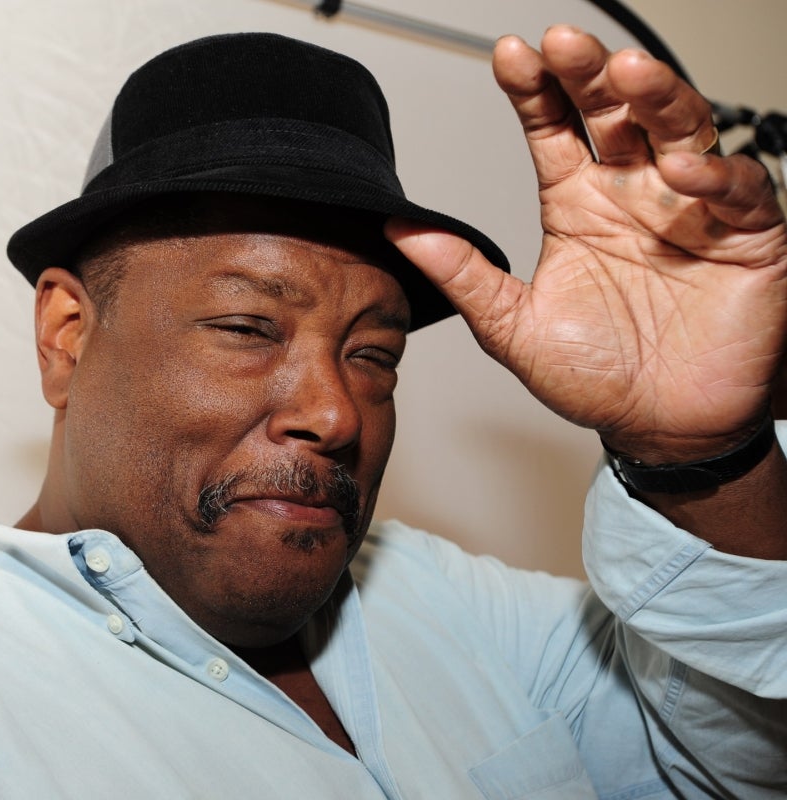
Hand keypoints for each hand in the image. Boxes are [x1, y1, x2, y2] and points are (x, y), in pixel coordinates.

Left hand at [386, 25, 786, 462]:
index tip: (510, 57)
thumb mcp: (513, 327)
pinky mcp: (746, 238)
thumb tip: (398, 230)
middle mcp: (634, 194)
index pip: (553, 131)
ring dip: (656, 99)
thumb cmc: (594, 377)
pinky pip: (738, 192)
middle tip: (564, 43)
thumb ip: (464, 275)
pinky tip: (680, 169)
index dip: (534, 92)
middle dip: (591, 73)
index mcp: (578, 205)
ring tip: (626, 74)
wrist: (660, 430)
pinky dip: (715, 174)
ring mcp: (691, 209)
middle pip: (615, 114)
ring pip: (681, 131)